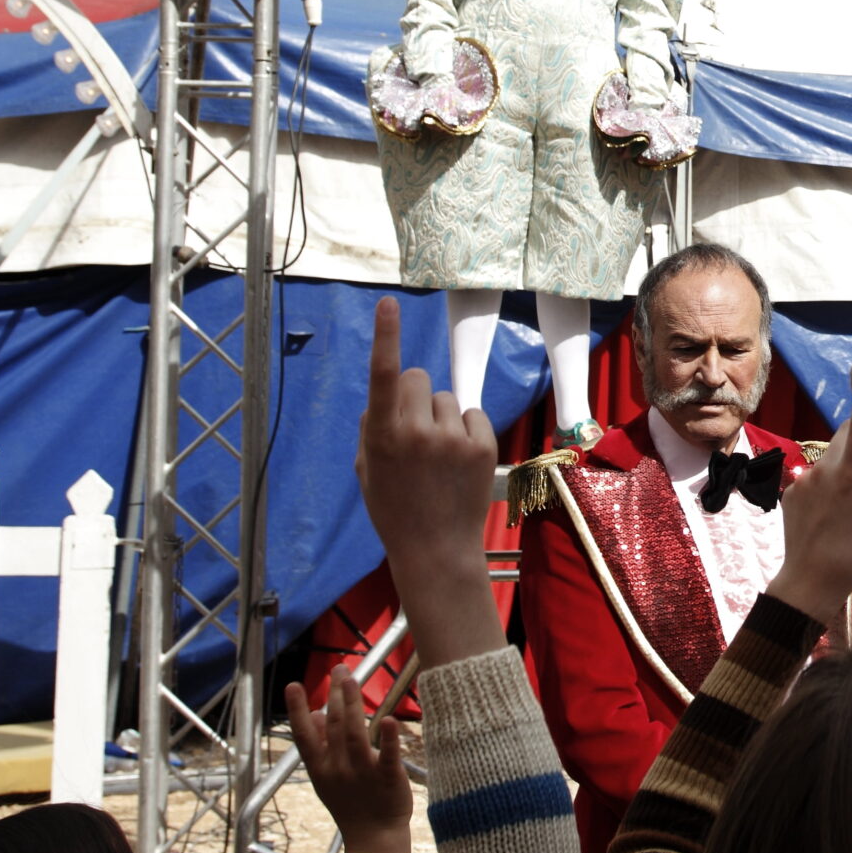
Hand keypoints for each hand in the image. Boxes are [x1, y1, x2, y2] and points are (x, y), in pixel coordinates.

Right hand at [284, 674, 413, 852]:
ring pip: (354, 735)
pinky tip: (388, 720)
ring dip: (352, 706)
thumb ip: (321, 744)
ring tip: (351, 681)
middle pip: (333, 727)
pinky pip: (387, 757)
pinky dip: (387, 739)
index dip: (298, 711)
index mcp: (321, 768)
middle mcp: (338, 769)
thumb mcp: (326, 776)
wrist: (373, 837)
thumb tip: (315, 713)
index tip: (292, 685)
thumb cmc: (350, 803)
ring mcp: (362, 773)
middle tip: (338, 669)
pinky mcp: (388, 778)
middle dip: (334, 696)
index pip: (304, 736)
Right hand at [359, 297, 504, 666]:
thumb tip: (385, 397)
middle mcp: (418, 433)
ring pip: (446, 399)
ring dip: (441, 417)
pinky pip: (472, 415)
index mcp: (383, 437)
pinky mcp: (483, 446)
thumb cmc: (395, 509)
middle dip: (415, 395)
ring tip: (437, 457)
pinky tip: (458, 461)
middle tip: (414, 431)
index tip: (389, 302)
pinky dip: (466, 431)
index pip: (384, 376)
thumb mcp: (368, 470)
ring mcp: (453, 439)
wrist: (435, 550)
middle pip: (419, 378)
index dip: (386, 336)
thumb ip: (372, 428)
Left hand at [765, 349, 851, 625]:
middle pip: (850, 436)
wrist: (809, 583)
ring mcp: (804, 477)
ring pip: (835, 454)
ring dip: (851, 466)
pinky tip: (833, 514)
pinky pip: (818, 473)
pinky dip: (832, 482)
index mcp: (851, 473)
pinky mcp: (791, 489)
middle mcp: (824, 468)